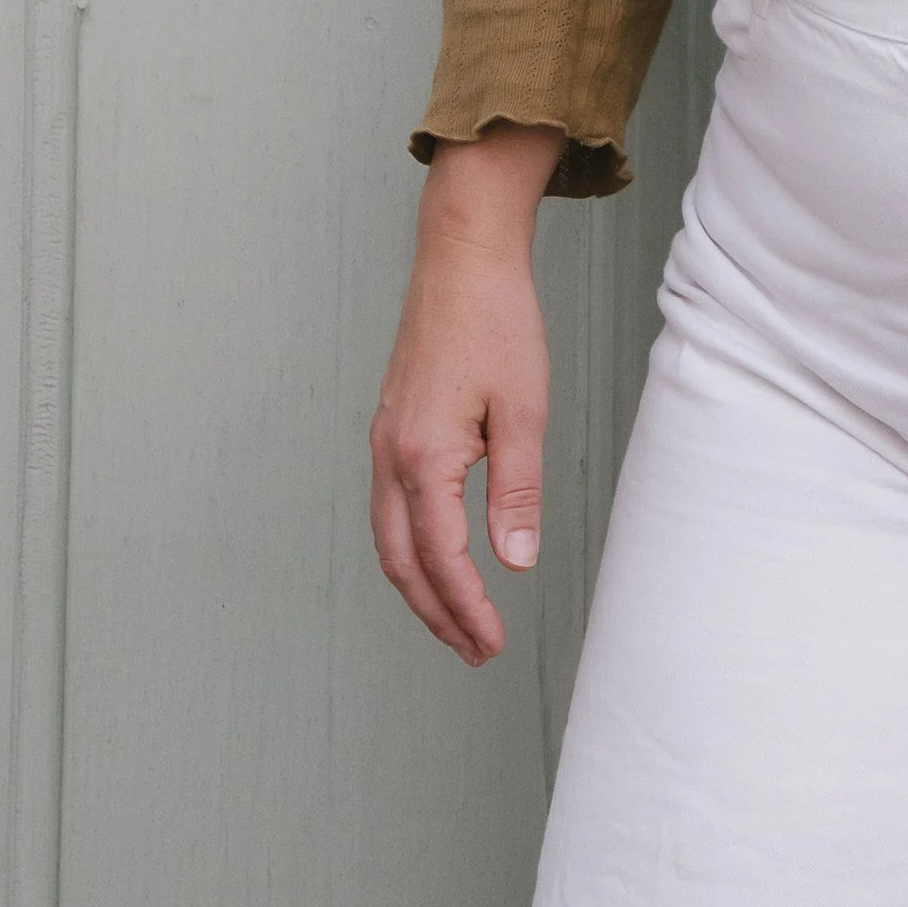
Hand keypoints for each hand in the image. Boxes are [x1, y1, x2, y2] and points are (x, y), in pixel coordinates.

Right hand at [368, 125, 563, 664]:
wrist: (462, 256)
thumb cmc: (497, 322)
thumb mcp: (523, 409)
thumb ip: (516, 492)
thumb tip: (514, 563)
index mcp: (422, 457)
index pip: (442, 559)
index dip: (467, 609)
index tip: (493, 644)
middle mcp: (390, 456)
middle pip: (403, 562)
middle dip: (437, 613)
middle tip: (475, 650)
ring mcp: (384, 440)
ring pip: (390, 539)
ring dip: (420, 586)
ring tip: (458, 619)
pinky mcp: (390, 426)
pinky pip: (389, 508)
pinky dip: (410, 548)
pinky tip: (437, 556)